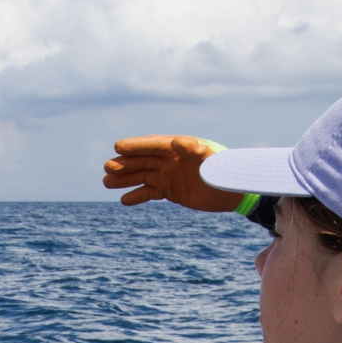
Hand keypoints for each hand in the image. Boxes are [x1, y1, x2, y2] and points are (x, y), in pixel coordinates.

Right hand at [102, 135, 248, 211]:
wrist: (234, 191)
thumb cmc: (225, 172)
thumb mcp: (211, 160)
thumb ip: (196, 150)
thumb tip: (177, 142)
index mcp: (179, 149)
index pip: (153, 145)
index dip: (136, 145)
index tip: (118, 147)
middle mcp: (171, 160)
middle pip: (143, 161)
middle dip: (125, 164)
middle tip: (107, 167)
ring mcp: (170, 175)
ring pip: (142, 176)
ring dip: (125, 179)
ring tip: (106, 183)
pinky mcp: (172, 191)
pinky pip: (150, 192)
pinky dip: (137, 196)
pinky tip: (124, 200)